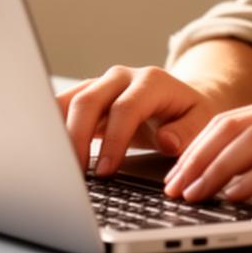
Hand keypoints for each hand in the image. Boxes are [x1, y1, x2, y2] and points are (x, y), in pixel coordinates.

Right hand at [56, 66, 221, 175]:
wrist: (180, 102)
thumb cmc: (191, 115)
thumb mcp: (202, 122)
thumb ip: (187, 132)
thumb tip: (167, 141)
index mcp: (151, 81)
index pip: (125, 108)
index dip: (113, 140)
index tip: (105, 171)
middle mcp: (121, 78)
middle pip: (89, 101)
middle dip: (77, 139)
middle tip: (75, 174)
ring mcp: (100, 85)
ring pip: (68, 102)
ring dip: (58, 133)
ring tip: (55, 166)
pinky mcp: (87, 98)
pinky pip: (61, 109)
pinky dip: (53, 129)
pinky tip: (49, 153)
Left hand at [162, 91, 251, 202]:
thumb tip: (250, 177)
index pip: (234, 119)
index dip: (198, 145)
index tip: (176, 172)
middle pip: (233, 125)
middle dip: (195, 156)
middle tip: (172, 186)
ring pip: (251, 141)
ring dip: (215, 168)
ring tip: (194, 193)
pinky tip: (236, 195)